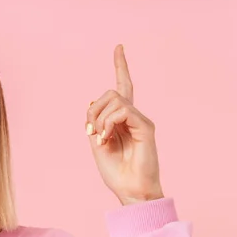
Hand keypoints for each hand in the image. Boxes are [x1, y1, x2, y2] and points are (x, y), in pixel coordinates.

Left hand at [86, 45, 163, 205]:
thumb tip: (91, 104)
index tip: (119, 47)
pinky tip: (106, 138)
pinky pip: (122, 110)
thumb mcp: (96, 142)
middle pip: (111, 92)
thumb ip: (94, 122)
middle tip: (91, 132)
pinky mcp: (146, 127)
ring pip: (114, 99)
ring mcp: (141, 120)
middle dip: (93, 109)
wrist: (130, 190)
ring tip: (100, 138)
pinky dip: (107, 123)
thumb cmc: (115, 171)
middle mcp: (133, 116)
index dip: (120, 66)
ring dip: (99, 118)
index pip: (123, 86)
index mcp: (121, 119)